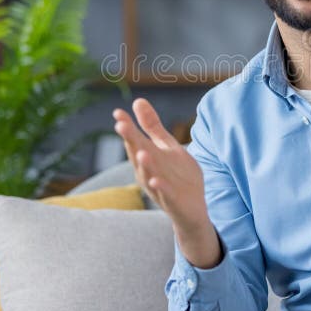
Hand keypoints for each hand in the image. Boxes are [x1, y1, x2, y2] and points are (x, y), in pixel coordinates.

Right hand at [113, 99, 220, 267]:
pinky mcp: (172, 201)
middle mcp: (148, 172)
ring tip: (140, 151)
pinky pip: (165, 194)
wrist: (193, 210)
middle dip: (130, 141)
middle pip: (138, 155)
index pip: (135, 139)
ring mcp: (159, 187)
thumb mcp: (166, 147)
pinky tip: (156, 181)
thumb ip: (152, 126)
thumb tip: (137, 100)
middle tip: (121, 125)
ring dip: (145, 164)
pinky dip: (160, 188)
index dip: (127, 127)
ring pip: (149, 175)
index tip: (118, 112)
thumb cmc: (177, 175)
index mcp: (148, 157)